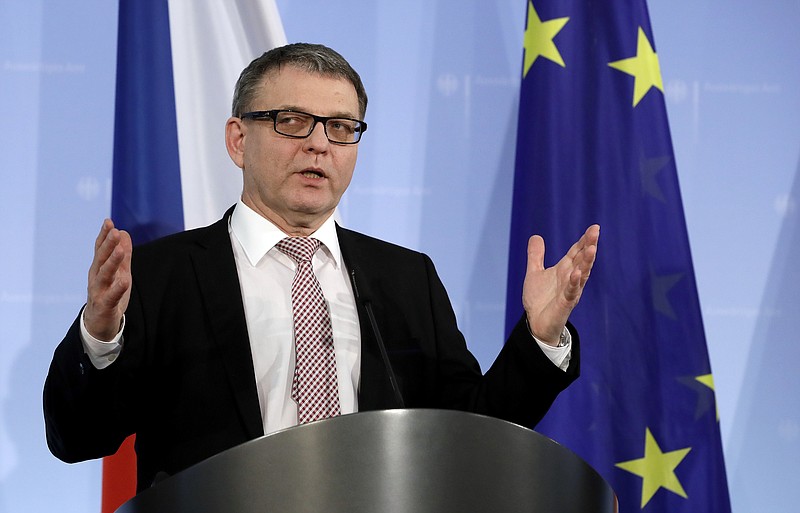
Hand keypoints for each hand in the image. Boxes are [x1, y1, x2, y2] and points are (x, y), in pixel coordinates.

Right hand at [84, 219, 132, 340]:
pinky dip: (117, 289)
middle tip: (114, 231)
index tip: (108, 221)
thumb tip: (123, 232)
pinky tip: (124, 281)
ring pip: (104, 275)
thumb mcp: (119, 272)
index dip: (104, 235)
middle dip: (107, 245)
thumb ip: (122, 254)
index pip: (100, 249)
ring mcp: (99, 292)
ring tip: (119, 251)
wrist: (99, 323)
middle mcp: (96, 278)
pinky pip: (111, 297)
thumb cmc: (109, 294)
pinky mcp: (104, 306)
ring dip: (111, 263)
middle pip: (101, 259)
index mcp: (100, 268)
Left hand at [522, 225, 599, 344]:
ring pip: (582, 274)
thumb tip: (536, 236)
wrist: (536, 323)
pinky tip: (577, 273)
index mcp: (564, 270)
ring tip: (592, 248)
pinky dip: (574, 282)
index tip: (594, 227)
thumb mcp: (534, 273)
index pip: (576, 252)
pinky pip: (572, 292)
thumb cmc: (539, 299)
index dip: (584, 240)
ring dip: (587, 262)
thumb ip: (536, 255)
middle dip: (589, 246)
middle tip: (596, 231)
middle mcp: (570, 278)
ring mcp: (570, 291)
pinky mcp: (566, 303)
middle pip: (582, 259)